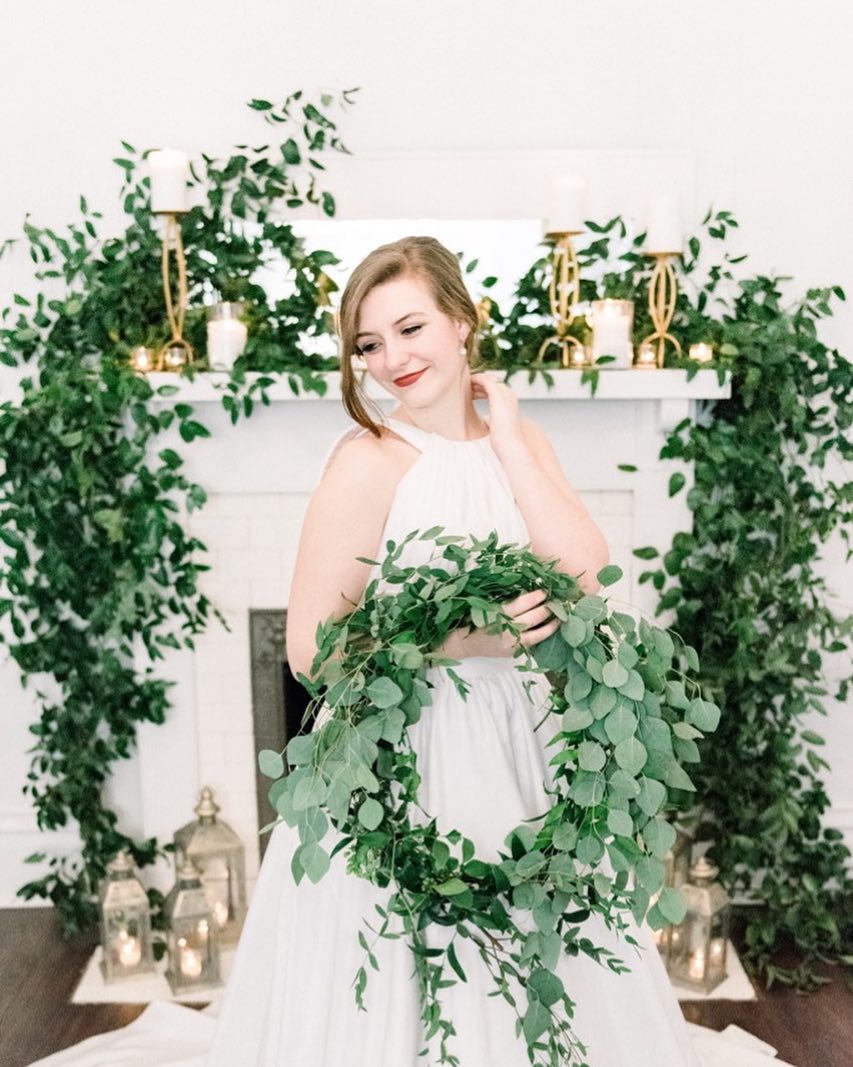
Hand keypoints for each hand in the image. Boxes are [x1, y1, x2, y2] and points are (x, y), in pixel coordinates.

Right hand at [435, 589, 559, 659]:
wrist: (466, 643)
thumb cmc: (476, 619)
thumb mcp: (488, 604)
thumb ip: (509, 600)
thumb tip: (532, 591)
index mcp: (499, 613)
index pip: (524, 602)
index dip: (538, 596)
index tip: (545, 591)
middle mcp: (507, 628)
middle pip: (535, 617)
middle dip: (549, 608)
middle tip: (557, 601)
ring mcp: (512, 643)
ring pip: (539, 634)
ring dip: (552, 624)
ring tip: (560, 617)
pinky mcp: (514, 652)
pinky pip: (534, 644)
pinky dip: (543, 636)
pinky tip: (550, 629)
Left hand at [470, 373, 525, 458]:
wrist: (509, 445)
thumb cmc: (503, 441)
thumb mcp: (497, 427)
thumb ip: (492, 421)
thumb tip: (484, 422)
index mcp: (511, 403)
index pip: (497, 390)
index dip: (484, 390)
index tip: (473, 394)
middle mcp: (510, 395)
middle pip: (493, 382)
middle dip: (480, 383)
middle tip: (466, 386)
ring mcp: (505, 394)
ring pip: (489, 379)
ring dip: (476, 380)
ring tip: (465, 383)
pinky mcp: (498, 394)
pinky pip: (485, 380)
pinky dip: (476, 380)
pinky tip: (467, 383)